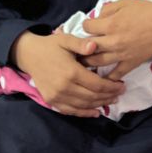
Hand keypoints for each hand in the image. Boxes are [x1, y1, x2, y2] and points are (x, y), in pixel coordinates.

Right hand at [10, 31, 124, 117]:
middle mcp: (64, 87)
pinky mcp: (51, 101)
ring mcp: (57, 96)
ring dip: (99, 104)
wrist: (29, 55)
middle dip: (108, 96)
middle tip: (120, 93)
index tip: (122, 85)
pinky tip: (95, 112)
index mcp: (71, 71)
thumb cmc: (51, 45)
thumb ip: (81, 44)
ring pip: (84, 105)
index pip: (97, 84)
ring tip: (111, 100)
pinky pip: (70, 111)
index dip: (111, 87)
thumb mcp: (66, 39)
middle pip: (92, 96)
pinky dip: (84, 113)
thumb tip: (94, 45)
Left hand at [79, 0, 151, 80]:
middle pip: (88, 47)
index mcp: (110, 24)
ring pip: (98, 62)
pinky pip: (115, 74)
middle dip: (82, 47)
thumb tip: (97, 16)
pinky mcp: (130, 63)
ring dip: (88, 63)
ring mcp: (121, 54)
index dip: (86, 25)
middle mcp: (113, 41)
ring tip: (83, 63)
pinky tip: (100, 78)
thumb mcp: (125, 3)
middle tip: (78, 48)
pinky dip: (107, 78)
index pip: (87, 27)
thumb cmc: (146, 11)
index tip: (89, 26)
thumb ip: (108, 8)